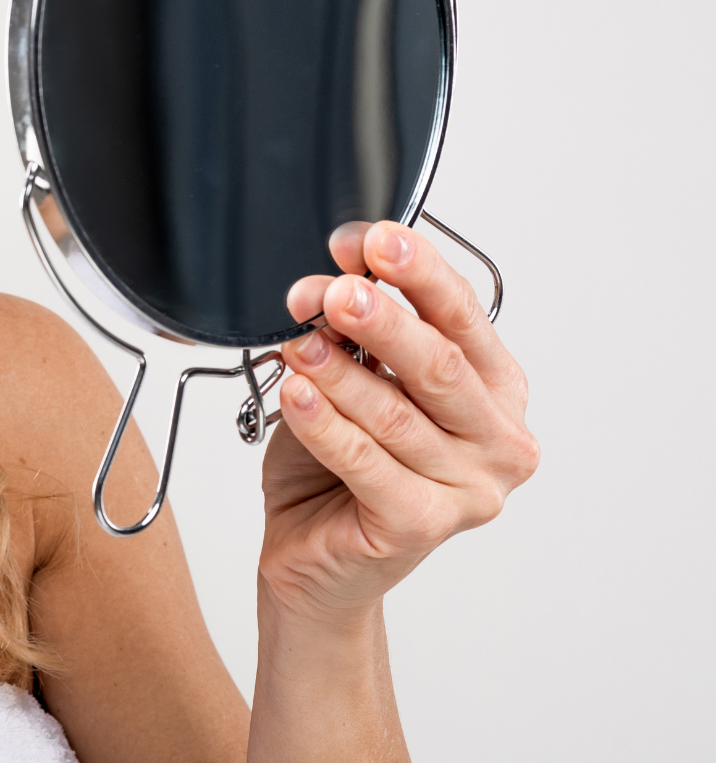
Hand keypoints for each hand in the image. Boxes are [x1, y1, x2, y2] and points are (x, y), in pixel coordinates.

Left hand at [258, 220, 538, 624]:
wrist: (314, 556)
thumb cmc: (337, 464)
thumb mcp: (351, 380)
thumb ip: (356, 332)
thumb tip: (340, 269)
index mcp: (495, 389)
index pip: (462, 316)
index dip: (416, 272)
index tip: (372, 239)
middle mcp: (498, 440)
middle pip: (439, 365)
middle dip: (383, 319)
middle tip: (337, 289)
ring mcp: (469, 490)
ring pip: (397, 415)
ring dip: (341, 372)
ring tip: (298, 339)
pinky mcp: (422, 527)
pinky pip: (367, 464)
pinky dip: (327, 426)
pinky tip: (297, 394)